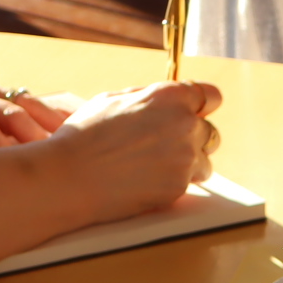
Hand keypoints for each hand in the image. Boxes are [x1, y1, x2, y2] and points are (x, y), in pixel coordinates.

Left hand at [0, 41, 67, 158]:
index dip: (2, 148)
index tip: (25, 167)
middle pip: (7, 113)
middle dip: (35, 133)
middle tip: (65, 156)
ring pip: (14, 101)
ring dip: (42, 118)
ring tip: (74, 135)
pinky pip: (10, 94)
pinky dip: (34, 105)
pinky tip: (57, 116)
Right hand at [50, 80, 222, 224]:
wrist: (71, 178)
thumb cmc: (86, 135)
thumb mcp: (114, 99)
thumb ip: (149, 98)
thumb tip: (166, 100)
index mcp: (170, 96)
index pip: (211, 96)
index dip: (202, 104)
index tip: (196, 112)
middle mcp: (185, 124)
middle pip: (209, 130)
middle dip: (192, 136)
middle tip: (165, 145)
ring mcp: (184, 158)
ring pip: (204, 160)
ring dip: (188, 162)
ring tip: (156, 166)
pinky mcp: (179, 187)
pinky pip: (188, 183)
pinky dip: (173, 182)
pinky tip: (146, 180)